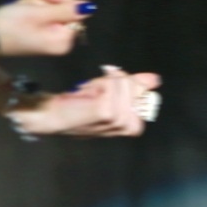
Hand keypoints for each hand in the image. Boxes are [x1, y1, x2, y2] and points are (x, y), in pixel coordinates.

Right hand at [0, 0, 93, 56]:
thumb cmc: (10, 26)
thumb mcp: (38, 14)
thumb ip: (65, 10)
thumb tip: (90, 7)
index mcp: (63, 40)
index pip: (76, 12)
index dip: (60, 0)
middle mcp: (59, 39)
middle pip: (64, 7)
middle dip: (45, 0)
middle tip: (28, 3)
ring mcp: (48, 33)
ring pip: (51, 5)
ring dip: (35, 0)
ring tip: (21, 6)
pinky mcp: (38, 27)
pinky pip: (42, 9)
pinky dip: (31, 3)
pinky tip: (20, 6)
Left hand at [10, 66, 160, 136]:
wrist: (51, 113)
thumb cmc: (77, 105)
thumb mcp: (108, 93)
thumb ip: (132, 85)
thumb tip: (155, 80)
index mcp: (129, 124)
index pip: (146, 97)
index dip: (133, 86)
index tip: (110, 85)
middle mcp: (126, 126)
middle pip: (136, 88)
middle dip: (117, 82)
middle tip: (96, 89)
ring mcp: (116, 120)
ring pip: (124, 85)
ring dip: (106, 82)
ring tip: (91, 91)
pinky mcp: (105, 113)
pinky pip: (115, 85)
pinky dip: (101, 82)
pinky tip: (88, 90)